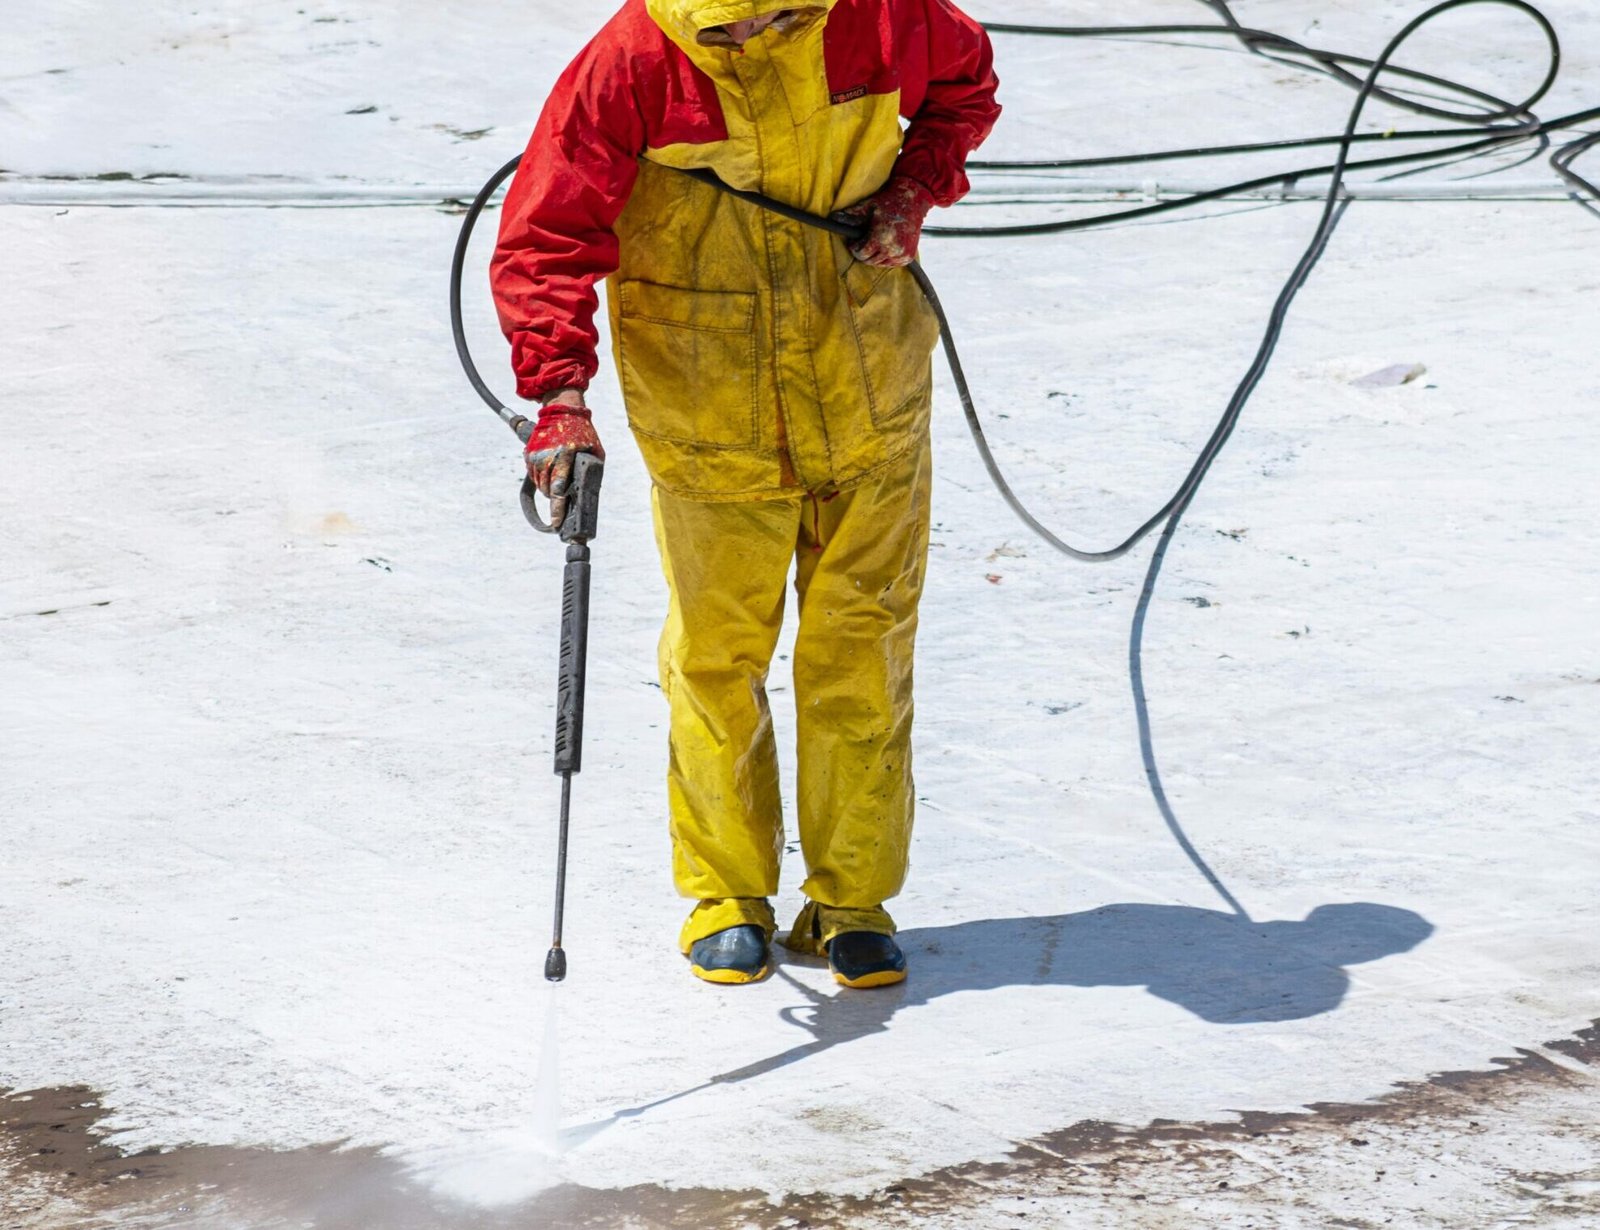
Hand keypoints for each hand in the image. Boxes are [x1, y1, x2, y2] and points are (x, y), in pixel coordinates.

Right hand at [525, 398, 604, 529]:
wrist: (562, 410)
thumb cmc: (583, 432)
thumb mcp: (596, 450)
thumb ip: (593, 470)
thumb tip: (591, 492)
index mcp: (566, 456)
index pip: (559, 488)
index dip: (557, 508)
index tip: (555, 523)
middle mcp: (549, 457)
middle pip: (548, 490)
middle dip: (555, 500)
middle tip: (562, 504)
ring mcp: (537, 455)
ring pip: (540, 485)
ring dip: (549, 490)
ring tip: (559, 484)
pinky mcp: (529, 454)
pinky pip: (534, 476)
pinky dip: (542, 479)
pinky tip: (551, 472)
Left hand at [845, 176, 935, 268]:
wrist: (913, 201)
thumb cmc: (887, 202)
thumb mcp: (867, 207)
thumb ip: (851, 216)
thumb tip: (832, 217)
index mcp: (881, 238)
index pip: (861, 254)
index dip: (855, 248)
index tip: (854, 242)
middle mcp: (892, 249)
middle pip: (870, 261)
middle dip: (864, 252)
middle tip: (864, 241)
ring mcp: (902, 254)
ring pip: (880, 264)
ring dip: (875, 256)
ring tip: (875, 242)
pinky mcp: (908, 257)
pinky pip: (891, 264)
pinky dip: (886, 258)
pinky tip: (885, 245)